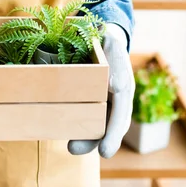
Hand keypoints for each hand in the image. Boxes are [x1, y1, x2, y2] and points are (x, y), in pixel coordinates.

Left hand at [68, 23, 134, 158]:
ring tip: (71, 148)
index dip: (113, 134)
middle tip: (77, 150)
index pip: (121, 114)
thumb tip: (115, 87)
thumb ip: (116, 58)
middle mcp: (115, 99)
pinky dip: (75, 124)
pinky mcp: (88, 98)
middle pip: (109, 126)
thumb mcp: (112, 42)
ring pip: (97, 125)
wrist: (99, 35)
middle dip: (96, 141)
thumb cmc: (106, 40)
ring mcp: (102, 101)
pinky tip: (62, 130)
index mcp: (124, 88)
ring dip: (86, 139)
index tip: (105, 152)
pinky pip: (84, 114)